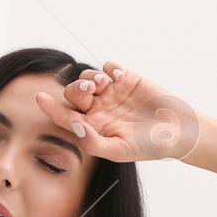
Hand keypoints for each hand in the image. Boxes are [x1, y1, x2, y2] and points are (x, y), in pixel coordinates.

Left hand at [33, 61, 202, 162]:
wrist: (178, 132)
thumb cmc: (148, 146)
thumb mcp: (119, 150)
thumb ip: (93, 142)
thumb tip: (73, 126)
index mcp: (91, 127)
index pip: (65, 116)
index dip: (51, 107)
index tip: (39, 98)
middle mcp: (97, 109)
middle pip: (73, 93)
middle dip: (77, 89)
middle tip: (91, 90)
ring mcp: (111, 92)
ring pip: (88, 77)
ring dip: (92, 77)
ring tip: (106, 83)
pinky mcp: (126, 79)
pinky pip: (109, 66)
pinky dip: (109, 67)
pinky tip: (118, 75)